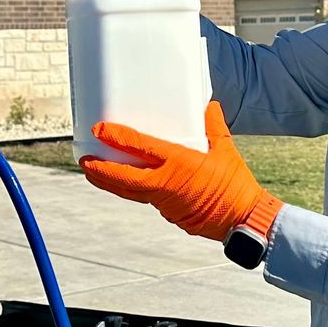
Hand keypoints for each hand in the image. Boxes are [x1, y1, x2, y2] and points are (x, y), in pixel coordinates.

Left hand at [80, 101, 281, 243]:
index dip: (117, 137)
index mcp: (179, 163)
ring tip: (94, 173)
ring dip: (110, 182)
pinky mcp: (169, 214)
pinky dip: (134, 190)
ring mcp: (164, 202)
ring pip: (130, 191)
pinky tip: (129, 183)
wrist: (243, 221)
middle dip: (99, 169)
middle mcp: (165, 183)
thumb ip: (214, 126)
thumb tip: (209, 105)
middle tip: (84, 160)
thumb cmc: (236, 185)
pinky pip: (147, 199)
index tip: (99, 130)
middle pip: (122, 177)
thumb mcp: (226, 151)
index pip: (140, 147)